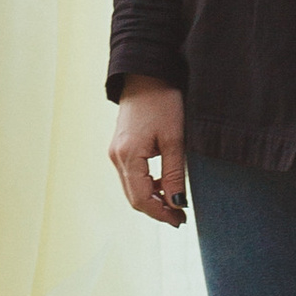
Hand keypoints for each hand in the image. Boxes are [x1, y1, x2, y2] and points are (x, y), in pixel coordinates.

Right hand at [110, 77, 188, 224]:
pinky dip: (146, 185)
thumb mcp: (174, 138)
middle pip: (134, 197)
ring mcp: (115, 152)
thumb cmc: (162, 101)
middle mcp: (116, 157)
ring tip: (174, 202)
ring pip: (131, 188)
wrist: (145, 74)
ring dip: (151, 198)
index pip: (142, 199)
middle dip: (156, 210)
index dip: (161, 214)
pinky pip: (130, 175)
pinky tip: (163, 183)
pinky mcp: (119, 147)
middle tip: (179, 217)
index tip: (180, 221)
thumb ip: (174, 174)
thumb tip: (177, 204)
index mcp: (128, 156)